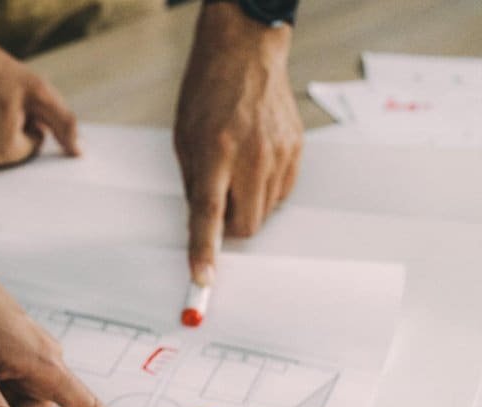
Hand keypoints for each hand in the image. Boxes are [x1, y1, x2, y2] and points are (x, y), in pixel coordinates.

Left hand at [174, 3, 303, 284]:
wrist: (245, 54)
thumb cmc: (208, 94)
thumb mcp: (185, 139)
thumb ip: (195, 184)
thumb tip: (202, 225)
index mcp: (215, 151)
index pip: (208, 213)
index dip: (204, 250)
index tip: (203, 278)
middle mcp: (251, 155)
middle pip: (246, 225)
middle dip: (230, 228)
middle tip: (219, 207)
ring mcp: (279, 153)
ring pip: (265, 212)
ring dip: (248, 205)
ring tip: (237, 171)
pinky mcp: (296, 151)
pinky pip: (282, 193)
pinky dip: (265, 190)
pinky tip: (255, 162)